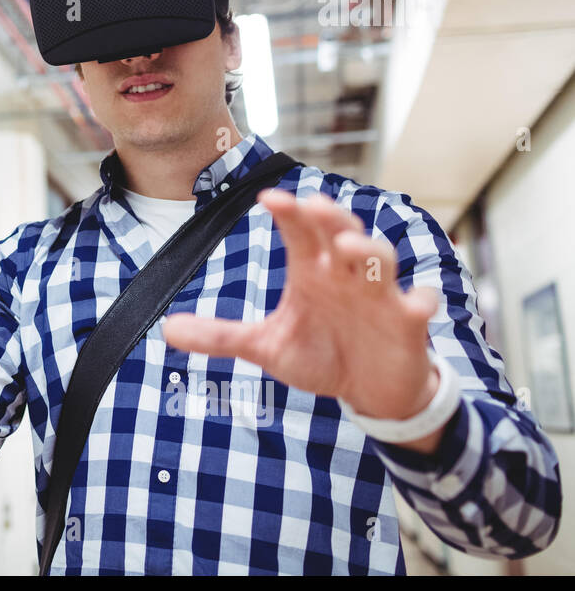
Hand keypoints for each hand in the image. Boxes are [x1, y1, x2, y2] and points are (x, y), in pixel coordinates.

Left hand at [164, 190, 442, 446]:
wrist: (370, 393)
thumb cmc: (322, 357)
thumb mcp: (268, 349)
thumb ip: (223, 336)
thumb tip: (167, 330)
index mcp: (313, 273)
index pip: (301, 233)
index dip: (289, 213)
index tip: (268, 197)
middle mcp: (347, 276)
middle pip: (343, 233)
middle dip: (332, 219)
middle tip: (314, 206)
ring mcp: (380, 297)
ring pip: (382, 260)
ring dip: (371, 251)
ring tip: (351, 249)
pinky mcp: (407, 324)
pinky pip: (420, 305)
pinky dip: (422, 302)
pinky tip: (417, 303)